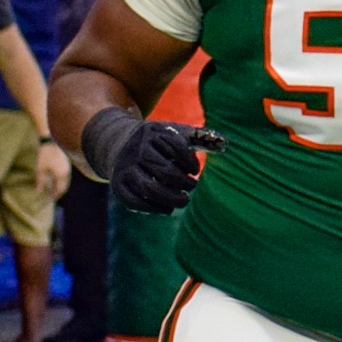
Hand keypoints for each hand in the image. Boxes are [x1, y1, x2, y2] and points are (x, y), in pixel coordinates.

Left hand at [35, 140, 70, 201]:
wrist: (51, 141)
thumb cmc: (44, 155)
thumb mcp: (40, 169)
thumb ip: (40, 181)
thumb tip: (38, 192)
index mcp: (61, 175)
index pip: (59, 190)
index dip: (54, 196)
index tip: (48, 200)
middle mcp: (66, 173)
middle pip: (64, 187)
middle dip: (58, 193)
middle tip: (51, 197)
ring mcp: (67, 169)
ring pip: (65, 182)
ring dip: (59, 187)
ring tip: (52, 190)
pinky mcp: (66, 165)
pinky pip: (65, 177)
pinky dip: (60, 181)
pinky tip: (54, 181)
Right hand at [105, 117, 223, 213]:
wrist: (116, 141)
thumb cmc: (157, 140)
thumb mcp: (174, 132)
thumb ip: (199, 137)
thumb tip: (225, 144)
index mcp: (152, 133)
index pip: (174, 147)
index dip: (189, 161)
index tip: (194, 171)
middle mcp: (136, 150)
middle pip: (163, 171)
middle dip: (182, 183)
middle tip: (191, 187)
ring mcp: (124, 167)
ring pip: (148, 187)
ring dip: (170, 198)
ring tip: (183, 200)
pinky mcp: (117, 184)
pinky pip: (133, 200)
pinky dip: (153, 208)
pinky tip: (166, 209)